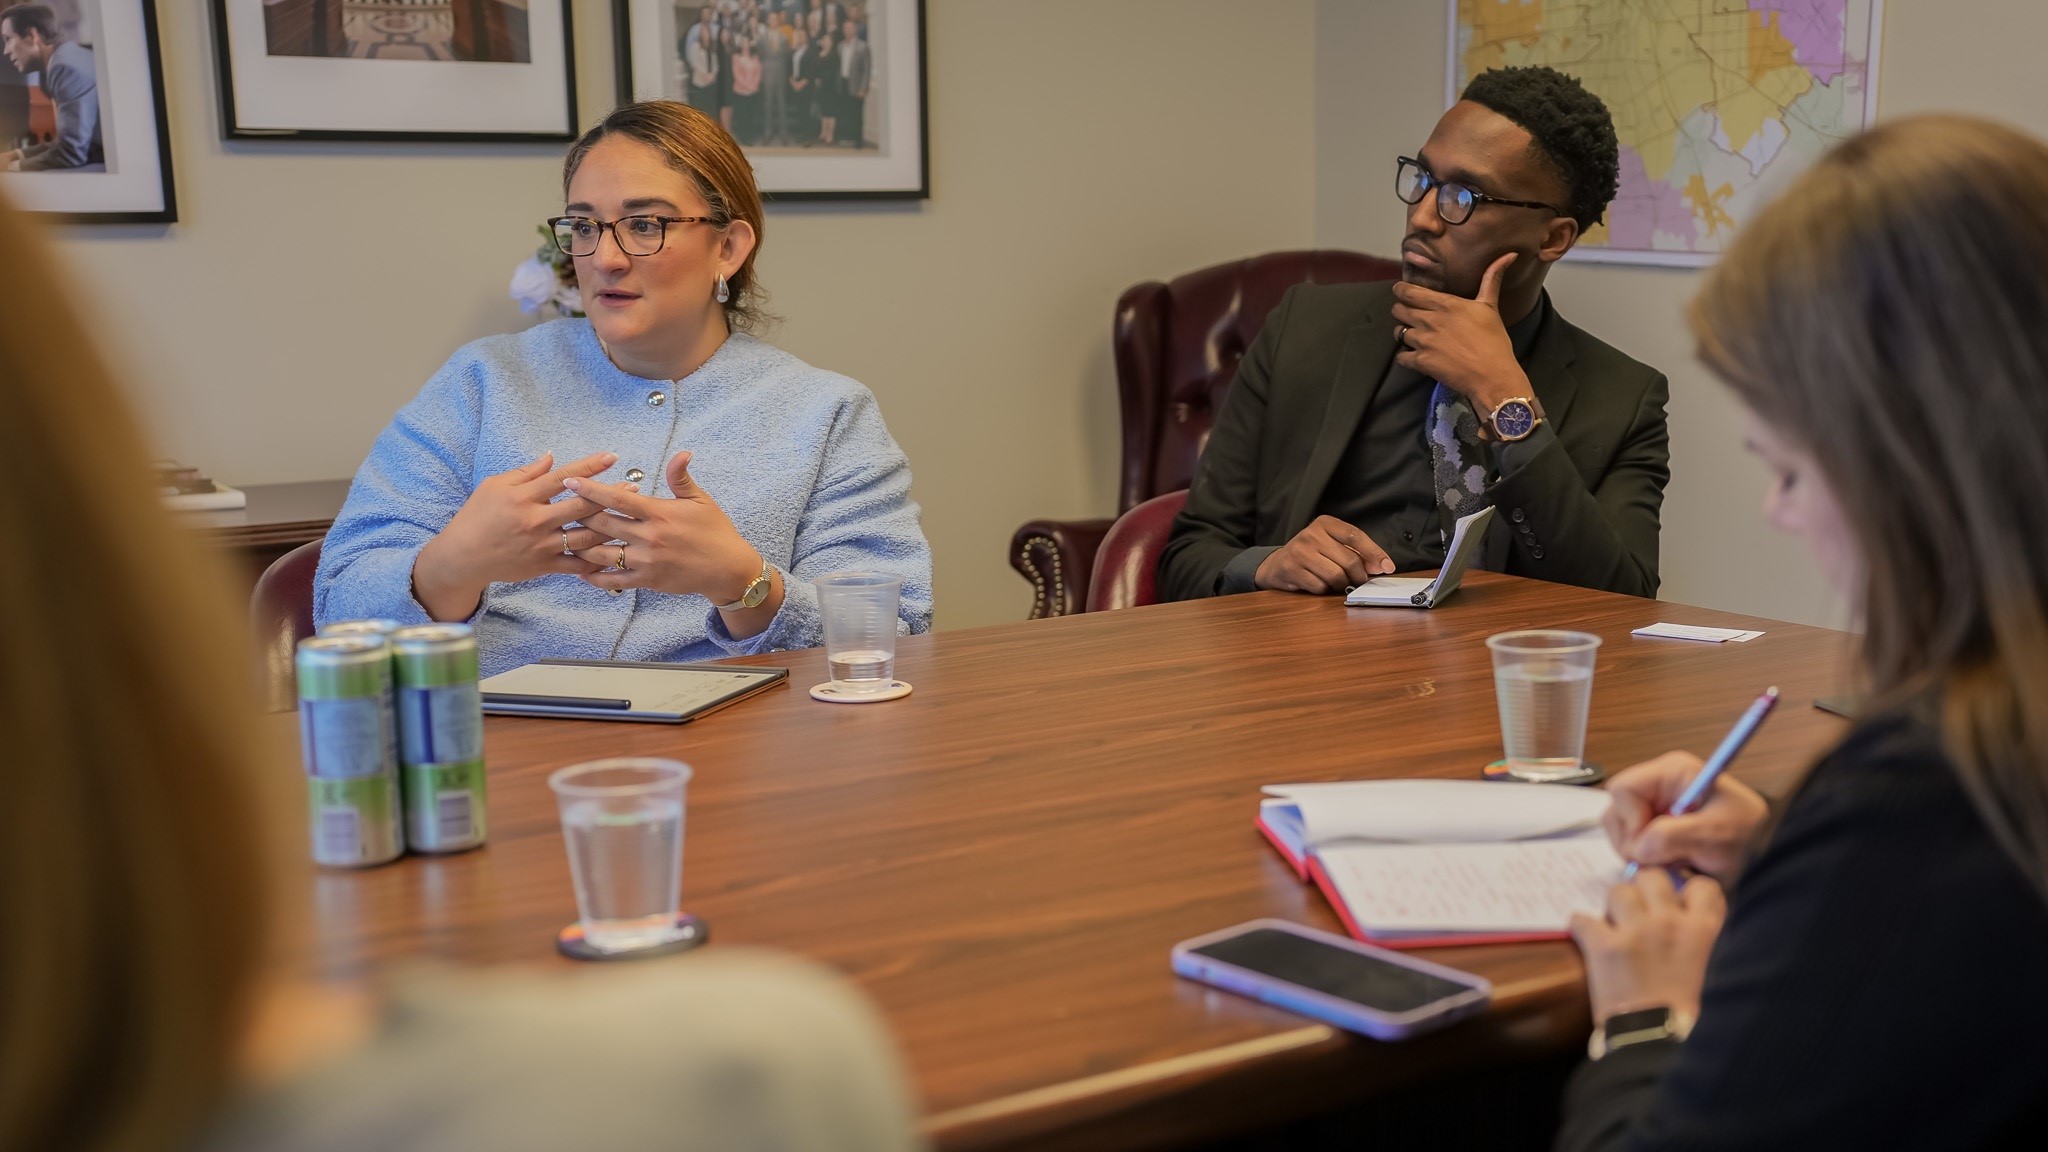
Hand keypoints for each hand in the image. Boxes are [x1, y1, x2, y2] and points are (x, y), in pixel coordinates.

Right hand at [412, 452, 617, 620]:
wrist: (463, 557)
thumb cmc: (477, 516)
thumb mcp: (495, 486)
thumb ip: (526, 473)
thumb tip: (552, 457)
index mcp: (524, 497)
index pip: (563, 478)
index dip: (589, 466)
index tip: (612, 457)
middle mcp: (536, 520)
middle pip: (581, 506)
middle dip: (609, 496)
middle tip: (633, 488)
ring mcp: (542, 545)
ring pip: (585, 536)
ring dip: (610, 526)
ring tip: (630, 518)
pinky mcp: (544, 566)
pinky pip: (576, 564)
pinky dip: (596, 559)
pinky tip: (615, 551)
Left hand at [565, 450, 762, 602]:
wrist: (728, 569)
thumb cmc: (715, 531)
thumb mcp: (701, 500)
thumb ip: (681, 477)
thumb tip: (681, 452)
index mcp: (659, 513)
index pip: (617, 498)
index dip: (591, 489)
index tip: (570, 480)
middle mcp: (649, 537)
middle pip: (602, 524)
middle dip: (578, 515)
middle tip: (558, 508)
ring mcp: (646, 561)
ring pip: (602, 554)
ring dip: (580, 546)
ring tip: (562, 537)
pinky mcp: (647, 581)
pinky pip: (613, 580)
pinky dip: (594, 577)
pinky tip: (580, 570)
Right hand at [1253, 516, 1392, 593]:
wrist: (1278, 563)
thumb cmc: (1312, 554)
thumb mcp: (1333, 545)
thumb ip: (1357, 552)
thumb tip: (1381, 566)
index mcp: (1325, 523)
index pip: (1355, 536)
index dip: (1374, 553)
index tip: (1388, 567)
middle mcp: (1311, 534)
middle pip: (1349, 560)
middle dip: (1359, 576)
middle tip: (1358, 581)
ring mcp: (1299, 551)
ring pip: (1336, 576)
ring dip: (1342, 585)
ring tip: (1337, 582)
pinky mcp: (1291, 569)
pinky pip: (1320, 587)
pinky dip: (1325, 590)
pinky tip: (1319, 583)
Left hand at [1390, 251, 1528, 412]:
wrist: (1493, 376)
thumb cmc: (1494, 341)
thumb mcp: (1491, 307)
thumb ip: (1492, 279)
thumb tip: (1510, 255)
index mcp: (1445, 304)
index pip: (1408, 291)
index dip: (1401, 290)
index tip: (1401, 291)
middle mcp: (1429, 320)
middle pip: (1399, 310)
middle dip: (1401, 310)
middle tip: (1409, 314)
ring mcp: (1423, 342)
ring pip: (1398, 332)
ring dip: (1403, 333)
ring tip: (1414, 335)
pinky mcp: (1421, 362)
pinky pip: (1400, 357)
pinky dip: (1404, 357)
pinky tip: (1414, 356)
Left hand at [1570, 867, 1725, 1025]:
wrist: (1654, 1040)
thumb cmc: (1681, 1009)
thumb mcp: (1703, 965)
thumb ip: (1695, 934)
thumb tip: (1679, 911)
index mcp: (1702, 930)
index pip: (1701, 885)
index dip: (1686, 889)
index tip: (1675, 900)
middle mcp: (1670, 922)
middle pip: (1652, 877)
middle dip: (1643, 890)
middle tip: (1638, 911)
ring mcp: (1636, 932)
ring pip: (1617, 890)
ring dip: (1613, 907)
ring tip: (1614, 926)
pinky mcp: (1604, 946)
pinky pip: (1582, 918)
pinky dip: (1580, 927)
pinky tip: (1587, 938)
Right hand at [1604, 752, 1770, 883]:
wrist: (1765, 854)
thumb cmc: (1751, 836)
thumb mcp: (1715, 835)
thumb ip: (1673, 837)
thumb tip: (1639, 847)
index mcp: (1672, 772)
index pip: (1623, 789)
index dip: (1630, 819)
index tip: (1650, 843)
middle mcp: (1659, 785)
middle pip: (1617, 811)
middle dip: (1634, 840)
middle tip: (1662, 858)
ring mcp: (1655, 807)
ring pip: (1621, 830)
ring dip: (1642, 852)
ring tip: (1674, 860)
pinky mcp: (1656, 827)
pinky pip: (1633, 843)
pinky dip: (1648, 858)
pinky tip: (1674, 861)